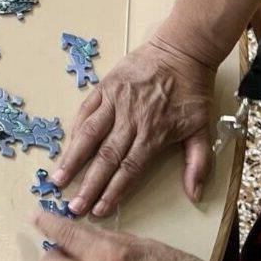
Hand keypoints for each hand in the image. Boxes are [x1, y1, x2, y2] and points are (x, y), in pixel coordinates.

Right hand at [54, 30, 217, 215]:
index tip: (99, 210)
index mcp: (154, 134)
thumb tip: (194, 195)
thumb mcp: (203, 128)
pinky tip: (66, 146)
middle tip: (72, 206)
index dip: (113, 192)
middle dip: (88, 185)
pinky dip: (74, 129)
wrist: (183, 50)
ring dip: (72, 159)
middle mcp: (131, 120)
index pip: (129, 170)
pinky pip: (86, 110)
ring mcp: (115, 102)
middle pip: (106, 158)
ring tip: (57, 179)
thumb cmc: (193, 91)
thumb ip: (198, 163)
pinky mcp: (105, 86)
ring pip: (90, 135)